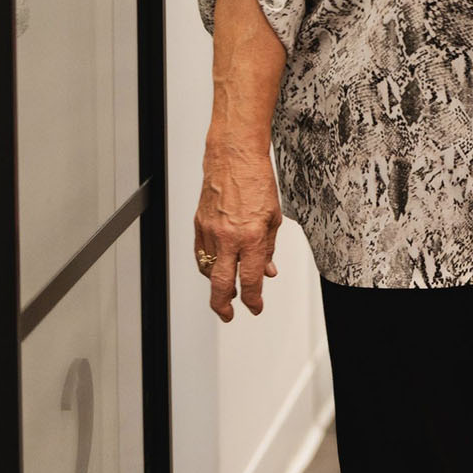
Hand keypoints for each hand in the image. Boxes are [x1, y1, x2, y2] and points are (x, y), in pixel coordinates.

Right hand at [195, 139, 282, 319]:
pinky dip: (207, 266)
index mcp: (251, 236)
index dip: (253, 299)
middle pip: (221, 284)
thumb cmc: (256, 181)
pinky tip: (214, 269)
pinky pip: (201, 254)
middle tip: (228, 314)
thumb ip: (269, 247)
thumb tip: (267, 270)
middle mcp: (228, 238)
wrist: (233, 158)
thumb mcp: (274, 217)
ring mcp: (210, 232)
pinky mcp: (198, 225)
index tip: (255, 307)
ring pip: (209, 270)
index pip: (250, 279)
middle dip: (224, 305)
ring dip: (217, 284)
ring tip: (226, 291)